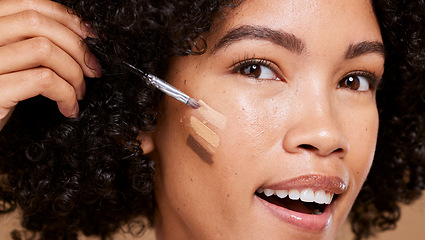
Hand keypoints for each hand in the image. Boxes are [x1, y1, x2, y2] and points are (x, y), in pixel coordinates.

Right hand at [0, 0, 100, 128]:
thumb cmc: (2, 95)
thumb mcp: (15, 62)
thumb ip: (33, 43)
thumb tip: (81, 34)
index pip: (30, 4)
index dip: (66, 18)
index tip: (90, 35)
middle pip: (38, 23)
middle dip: (75, 46)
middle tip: (93, 69)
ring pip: (43, 49)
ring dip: (73, 72)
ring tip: (79, 92)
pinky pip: (43, 80)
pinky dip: (66, 94)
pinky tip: (68, 107)